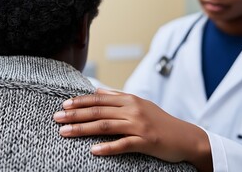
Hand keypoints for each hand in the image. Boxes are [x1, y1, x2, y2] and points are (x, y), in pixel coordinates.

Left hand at [53, 88, 211, 170]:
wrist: (185, 136)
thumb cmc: (160, 121)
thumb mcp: (140, 104)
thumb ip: (118, 97)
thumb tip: (98, 90)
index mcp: (130, 100)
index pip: (99, 99)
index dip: (80, 102)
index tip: (63, 105)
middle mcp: (133, 110)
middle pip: (98, 112)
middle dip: (75, 114)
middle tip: (56, 118)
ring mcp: (139, 126)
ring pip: (106, 126)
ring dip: (83, 129)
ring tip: (65, 132)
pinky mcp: (146, 141)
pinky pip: (123, 144)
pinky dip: (108, 147)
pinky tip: (93, 151)